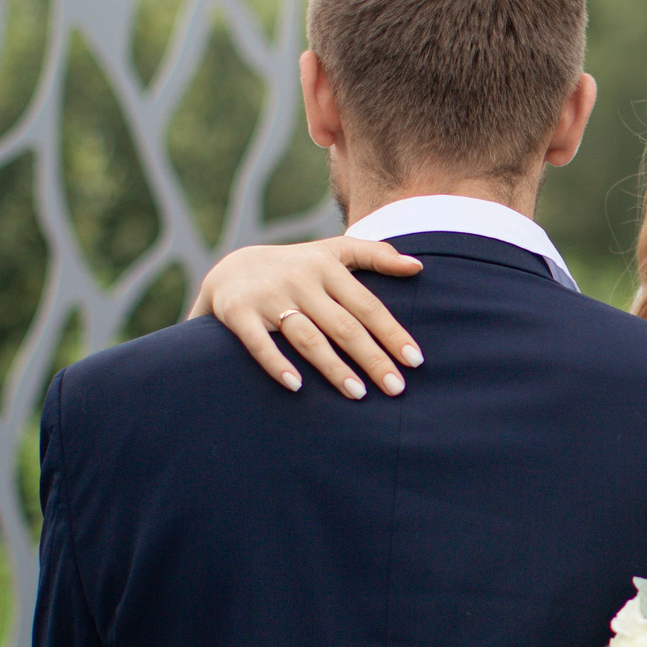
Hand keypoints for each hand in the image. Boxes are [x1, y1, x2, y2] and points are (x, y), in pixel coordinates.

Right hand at [191, 239, 424, 397]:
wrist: (229, 269)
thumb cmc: (295, 267)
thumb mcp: (332, 253)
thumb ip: (375, 255)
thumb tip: (417, 267)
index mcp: (326, 267)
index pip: (367, 306)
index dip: (392, 333)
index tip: (414, 361)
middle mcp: (299, 280)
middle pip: (343, 326)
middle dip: (372, 359)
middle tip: (396, 388)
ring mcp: (268, 297)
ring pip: (308, 337)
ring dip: (334, 368)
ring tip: (358, 394)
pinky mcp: (237, 312)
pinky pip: (259, 343)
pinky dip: (277, 364)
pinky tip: (297, 386)